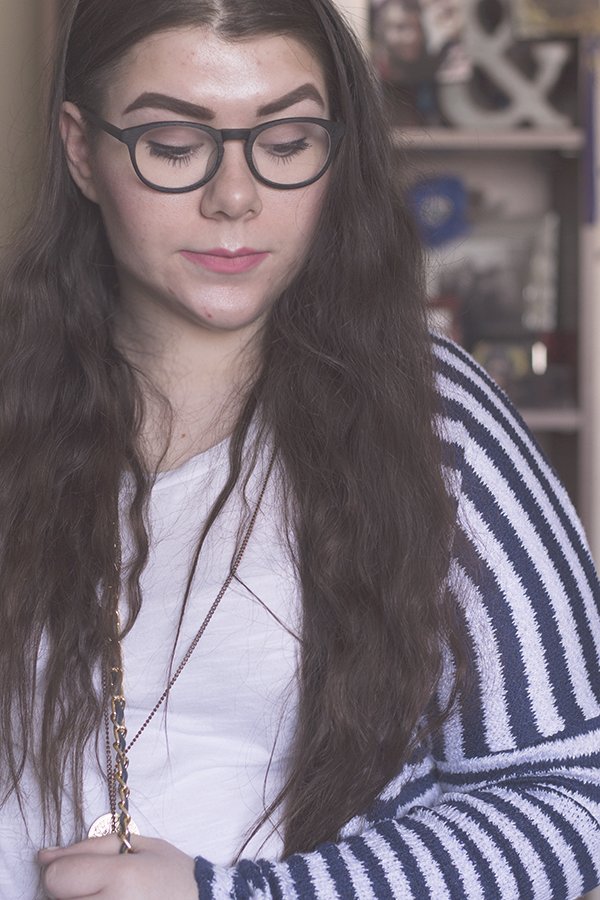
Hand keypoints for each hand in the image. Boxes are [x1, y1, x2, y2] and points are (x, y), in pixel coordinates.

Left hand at [38, 833, 197, 899]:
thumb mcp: (137, 846)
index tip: (87, 871)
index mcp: (121, 877)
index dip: (66, 870)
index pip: (57, 878)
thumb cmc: (171, 875)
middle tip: (103, 887)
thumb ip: (88, 848)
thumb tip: (44, 857)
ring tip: (108, 898)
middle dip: (74, 891)